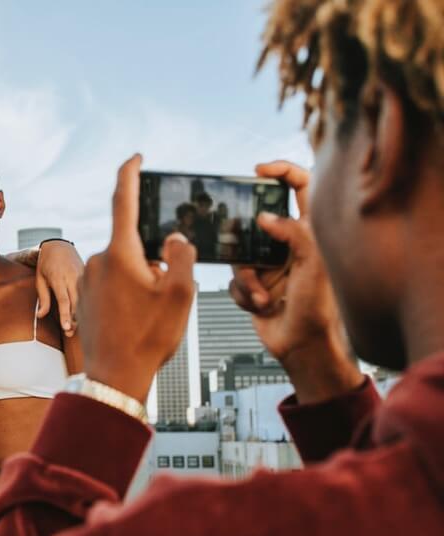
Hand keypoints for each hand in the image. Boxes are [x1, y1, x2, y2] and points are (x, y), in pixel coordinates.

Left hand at [35, 241, 83, 336]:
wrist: (59, 245)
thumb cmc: (46, 263)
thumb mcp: (40, 279)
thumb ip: (42, 298)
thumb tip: (40, 315)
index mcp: (58, 278)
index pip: (64, 300)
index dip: (65, 315)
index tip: (66, 328)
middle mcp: (72, 277)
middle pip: (76, 302)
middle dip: (74, 319)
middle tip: (69, 333)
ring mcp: (81, 276)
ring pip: (84, 299)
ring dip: (80, 314)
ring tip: (75, 327)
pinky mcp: (86, 276)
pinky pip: (87, 292)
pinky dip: (85, 304)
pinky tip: (83, 315)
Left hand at [78, 154, 195, 403]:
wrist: (113, 378)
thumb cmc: (147, 339)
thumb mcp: (180, 295)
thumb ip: (181, 257)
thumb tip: (172, 239)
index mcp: (120, 254)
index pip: (122, 201)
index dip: (129, 174)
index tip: (135, 158)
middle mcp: (97, 262)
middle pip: (133, 245)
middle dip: (154, 261)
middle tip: (165, 296)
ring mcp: (87, 280)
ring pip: (124, 267)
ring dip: (142, 281)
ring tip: (150, 316)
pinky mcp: (83, 297)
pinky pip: (111, 284)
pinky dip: (128, 294)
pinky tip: (136, 321)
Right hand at [228, 161, 361, 402]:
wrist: (302, 346)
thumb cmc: (318, 309)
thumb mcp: (313, 263)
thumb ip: (292, 231)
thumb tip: (265, 218)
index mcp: (312, 232)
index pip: (301, 187)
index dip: (282, 171)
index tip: (259, 171)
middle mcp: (290, 244)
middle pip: (259, 221)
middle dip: (247, 236)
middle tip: (240, 236)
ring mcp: (270, 264)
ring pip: (242, 254)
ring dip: (248, 278)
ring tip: (264, 296)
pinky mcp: (254, 283)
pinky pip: (235, 278)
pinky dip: (244, 293)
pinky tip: (261, 306)